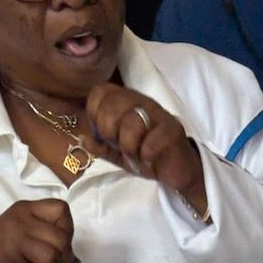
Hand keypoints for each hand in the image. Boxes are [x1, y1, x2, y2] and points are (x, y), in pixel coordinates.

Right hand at [0, 199, 75, 262]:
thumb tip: (77, 262)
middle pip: (62, 239)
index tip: (59, 243)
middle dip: (65, 259)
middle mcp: (20, 222)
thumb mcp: (21, 232)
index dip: (68, 230)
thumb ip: (48, 240)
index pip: (62, 210)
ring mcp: (14, 243)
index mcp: (25, 209)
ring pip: (53, 259)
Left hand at [81, 85, 205, 214]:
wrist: (177, 171)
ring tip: (136, 156)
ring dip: (128, 148)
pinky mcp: (172, 130)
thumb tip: (85, 139)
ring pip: (131, 123)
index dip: (94, 113)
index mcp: (125, 101)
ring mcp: (157, 114)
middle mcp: (140, 102)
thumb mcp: (118, 153)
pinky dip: (145, 157)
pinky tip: (150, 161)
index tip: (101, 133)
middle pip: (111, 105)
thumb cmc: (147, 157)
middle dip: (109, 133)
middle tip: (119, 146)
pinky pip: (150, 142)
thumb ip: (101, 146)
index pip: (100, 91)